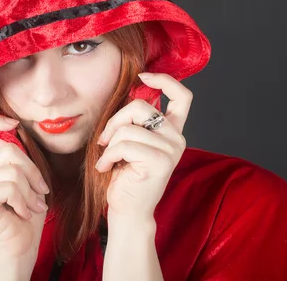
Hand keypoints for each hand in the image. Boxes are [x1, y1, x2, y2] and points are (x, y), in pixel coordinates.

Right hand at [0, 114, 49, 272]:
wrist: (21, 246)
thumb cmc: (28, 214)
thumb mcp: (30, 179)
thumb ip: (21, 157)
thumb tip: (15, 131)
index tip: (15, 124)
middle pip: (9, 151)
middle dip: (32, 171)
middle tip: (40, 193)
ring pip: (12, 171)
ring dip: (30, 191)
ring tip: (33, 206)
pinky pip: (8, 187)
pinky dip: (23, 201)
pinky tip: (23, 213)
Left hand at [95, 72, 191, 219]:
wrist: (127, 211)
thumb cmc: (125, 176)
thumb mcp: (131, 141)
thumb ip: (135, 120)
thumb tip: (127, 91)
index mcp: (172, 131)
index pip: (182, 96)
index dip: (164, 80)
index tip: (143, 75)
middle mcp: (177, 138)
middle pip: (141, 107)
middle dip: (115, 120)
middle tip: (104, 140)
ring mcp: (171, 150)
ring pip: (129, 128)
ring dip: (109, 144)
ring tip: (107, 159)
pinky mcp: (160, 161)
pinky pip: (124, 144)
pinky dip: (108, 155)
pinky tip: (106, 167)